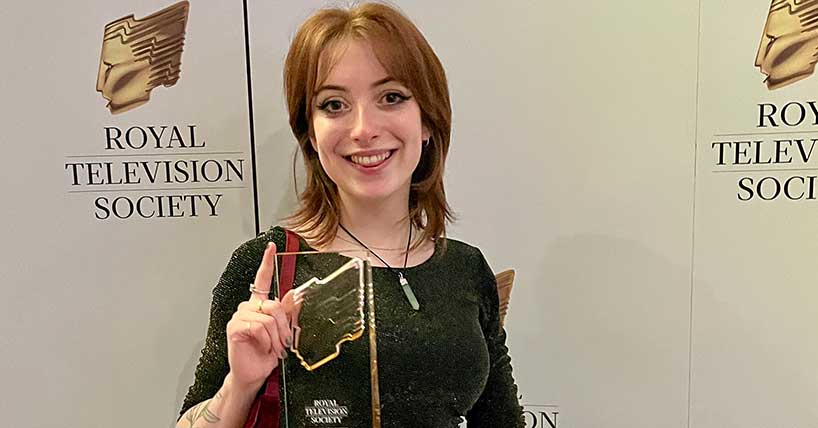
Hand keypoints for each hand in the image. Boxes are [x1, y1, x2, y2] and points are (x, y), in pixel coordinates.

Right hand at [225, 242, 295, 390]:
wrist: (254, 373)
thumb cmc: (265, 354)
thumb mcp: (282, 332)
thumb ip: (287, 313)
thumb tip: (294, 295)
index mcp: (259, 305)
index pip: (262, 280)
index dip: (267, 262)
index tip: (271, 247)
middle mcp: (248, 308)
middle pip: (274, 305)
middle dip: (284, 326)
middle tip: (283, 342)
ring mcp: (240, 316)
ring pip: (268, 317)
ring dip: (275, 336)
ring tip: (272, 347)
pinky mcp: (235, 327)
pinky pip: (259, 326)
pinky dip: (266, 340)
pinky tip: (262, 346)